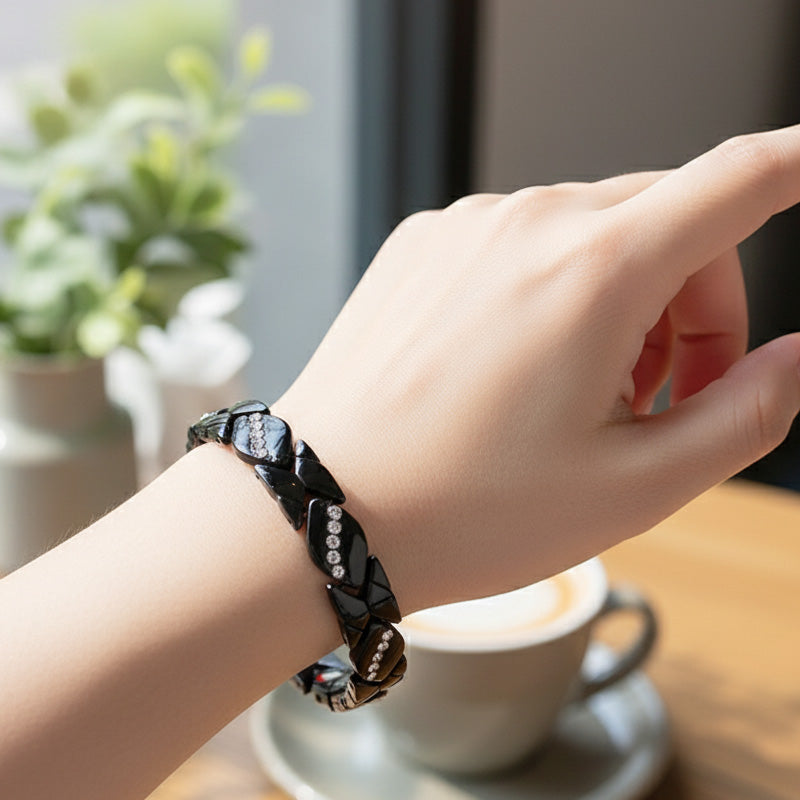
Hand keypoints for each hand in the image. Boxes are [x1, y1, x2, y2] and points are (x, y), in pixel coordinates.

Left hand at [271, 126, 799, 612]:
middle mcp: (527, 220)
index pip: (739, 181)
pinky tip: (519, 367)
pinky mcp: (420, 245)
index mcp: (596, 268)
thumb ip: (747, 413)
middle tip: (670, 397)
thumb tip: (795, 360)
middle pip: (669, 222)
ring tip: (587, 395)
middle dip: (700, 303)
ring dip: (623, 299)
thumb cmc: (465, 511)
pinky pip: (518, 242)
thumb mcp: (636, 484)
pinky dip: (551, 289)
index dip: (797, 166)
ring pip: (593, 232)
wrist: (322, 511)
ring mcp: (463, 226)